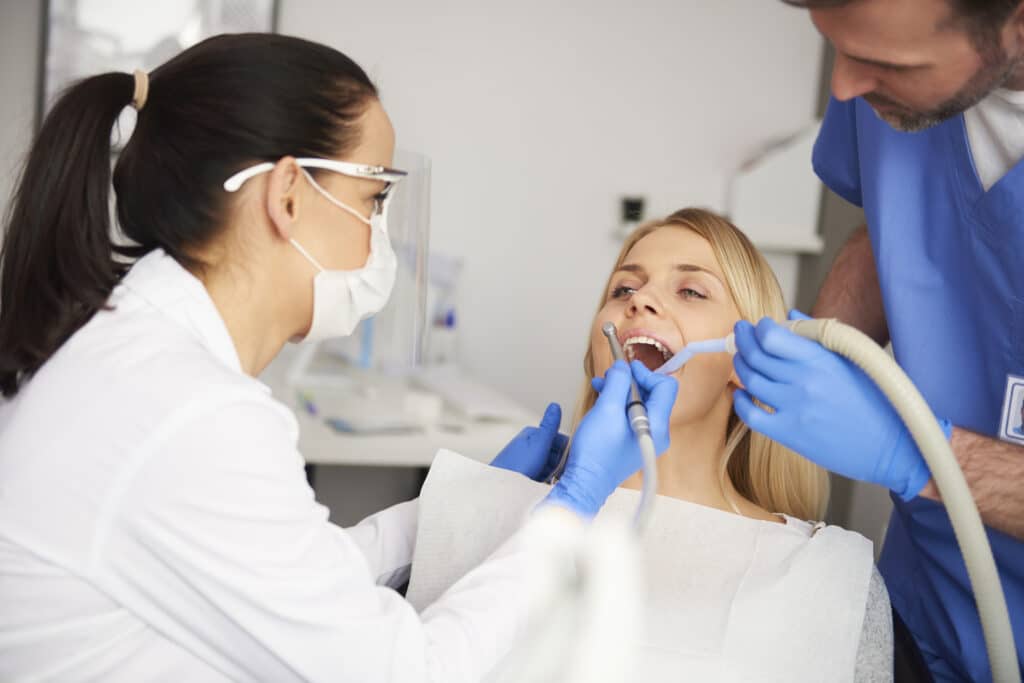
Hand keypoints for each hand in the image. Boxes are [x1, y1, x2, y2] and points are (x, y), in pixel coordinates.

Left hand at [490, 403, 568, 481]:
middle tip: (553, 474)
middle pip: (556, 454)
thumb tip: (555, 405)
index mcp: (533, 434)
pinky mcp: (524, 474)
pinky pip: (542, 476)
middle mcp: (530, 446)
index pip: (560, 440)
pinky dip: (544, 481)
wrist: (500, 487)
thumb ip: (549, 426)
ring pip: (550, 467)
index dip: (565, 452)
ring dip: (551, 475)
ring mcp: (527, 461)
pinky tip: (540, 485)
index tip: (564, 462)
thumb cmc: (517, 466)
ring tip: (544, 480)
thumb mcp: (538, 443)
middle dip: (558, 466)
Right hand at [544, 360, 677, 516]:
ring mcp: (647, 439)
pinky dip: (619, 405)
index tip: (626, 369)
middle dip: (631, 381)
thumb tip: (623, 368)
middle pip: (653, 394)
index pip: (665, 386)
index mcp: (656, 425)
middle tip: (611, 376)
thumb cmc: (596, 454)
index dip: (645, 373)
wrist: (586, 482)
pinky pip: (633, 416)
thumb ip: (618, 383)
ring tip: (601, 387)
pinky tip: (602, 401)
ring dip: (622, 391)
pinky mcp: (635, 442)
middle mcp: (657, 433)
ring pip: (641, 404)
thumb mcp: (606, 408)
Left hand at [732, 310, 949, 499]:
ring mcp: (795, 408)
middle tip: (740, 335)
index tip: (758, 326)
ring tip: (741, 358)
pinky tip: (740, 393)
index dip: (759, 328)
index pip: (772, 336)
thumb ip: (818, 335)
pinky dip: (740, 400)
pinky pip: (751, 414)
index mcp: (821, 359)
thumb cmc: (876, 399)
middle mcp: (805, 381)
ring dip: (740, 365)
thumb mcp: (853, 359)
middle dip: (742, 340)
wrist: (893, 445)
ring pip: (751, 380)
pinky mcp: (790, 434)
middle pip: (756, 356)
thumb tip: (790, 315)